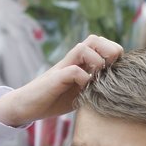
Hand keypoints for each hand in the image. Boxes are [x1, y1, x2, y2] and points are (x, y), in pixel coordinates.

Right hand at [0, 35, 122, 127]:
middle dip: (109, 51)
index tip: (118, 70)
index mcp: (80, 62)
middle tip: (112, 69)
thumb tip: (118, 88)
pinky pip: (74, 70)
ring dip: (97, 61)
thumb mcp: (80, 92)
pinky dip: (84, 78)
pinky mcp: (55, 78)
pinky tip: (85, 89)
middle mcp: (72, 60)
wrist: (27, 106)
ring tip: (98, 78)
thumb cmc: (54, 99)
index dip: (114, 52)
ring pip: (84, 47)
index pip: (101, 43)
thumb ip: (94, 85)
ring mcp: (63, 67)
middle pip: (94, 39)